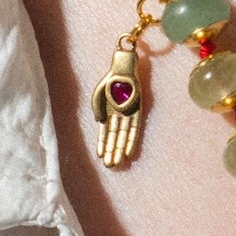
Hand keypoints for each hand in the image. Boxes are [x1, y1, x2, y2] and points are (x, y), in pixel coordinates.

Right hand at [90, 44, 144, 166]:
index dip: (103, 145)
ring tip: (118, 163)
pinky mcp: (138, 111)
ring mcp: (129, 115)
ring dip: (121, 149)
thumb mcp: (97, 95)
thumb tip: (99, 123)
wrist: (122, 69)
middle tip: (111, 167)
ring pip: (124, 136)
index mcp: (108, 113)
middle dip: (112, 152)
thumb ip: (96, 109)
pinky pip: (135, 129)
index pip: (106, 133)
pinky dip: (132, 141)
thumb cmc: (109, 80)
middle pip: (115, 138)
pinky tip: (129, 151)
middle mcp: (119, 116)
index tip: (100, 158)